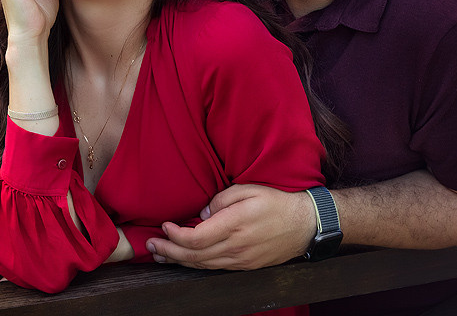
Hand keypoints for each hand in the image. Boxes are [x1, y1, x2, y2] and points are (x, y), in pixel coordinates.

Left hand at [145, 185, 313, 269]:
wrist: (305, 224)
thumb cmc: (277, 201)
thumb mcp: (249, 189)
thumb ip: (221, 199)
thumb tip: (201, 213)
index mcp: (234, 225)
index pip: (195, 238)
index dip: (174, 236)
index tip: (164, 226)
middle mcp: (236, 247)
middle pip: (194, 256)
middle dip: (168, 252)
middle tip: (150, 247)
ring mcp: (241, 260)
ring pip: (202, 265)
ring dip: (178, 262)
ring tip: (160, 256)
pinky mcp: (245, 266)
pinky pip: (215, 268)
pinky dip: (196, 265)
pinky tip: (186, 259)